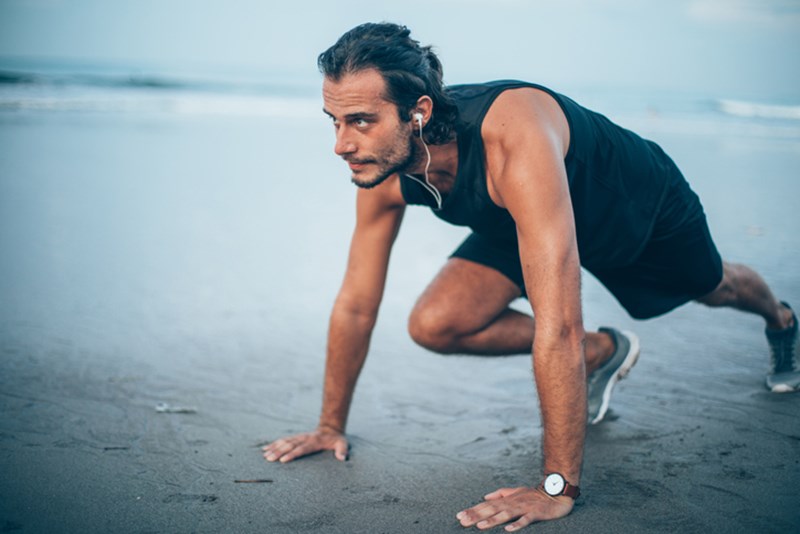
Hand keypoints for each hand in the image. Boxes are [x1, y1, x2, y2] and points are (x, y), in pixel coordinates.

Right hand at [262, 427, 348, 462]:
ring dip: (274, 448)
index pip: (301, 449)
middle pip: (289, 445)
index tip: (283, 460)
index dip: (292, 454)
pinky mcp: (295, 438)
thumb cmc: (336, 439)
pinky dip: (273, 444)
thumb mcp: (343, 443)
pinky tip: (265, 448)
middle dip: (278, 452)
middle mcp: (304, 439)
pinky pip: (283, 440)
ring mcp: (299, 437)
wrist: (330, 428)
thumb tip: (342, 458)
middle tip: (269, 459)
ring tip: (264, 455)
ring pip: (284, 442)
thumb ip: (342, 450)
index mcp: (313, 442)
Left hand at [456, 486, 573, 530]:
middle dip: (476, 515)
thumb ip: (500, 493)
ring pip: (505, 514)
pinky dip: (517, 524)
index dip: (473, 510)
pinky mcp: (535, 513)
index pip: (486, 505)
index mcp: (507, 499)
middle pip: (492, 509)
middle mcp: (513, 502)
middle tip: (463, 521)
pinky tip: (508, 529)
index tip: (459, 515)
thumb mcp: (516, 491)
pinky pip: (525, 520)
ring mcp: (524, 508)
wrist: (556, 493)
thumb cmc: (534, 494)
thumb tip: (485, 497)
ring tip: (480, 526)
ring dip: (492, 520)